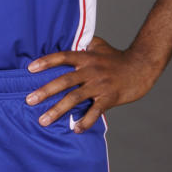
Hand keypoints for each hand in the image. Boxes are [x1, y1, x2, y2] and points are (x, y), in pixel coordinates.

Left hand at [26, 36, 161, 130]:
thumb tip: (67, 41)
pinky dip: (85, 121)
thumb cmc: (117, 58)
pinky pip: (95, 112)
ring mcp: (100, 85)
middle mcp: (91, 70)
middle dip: (45, 91)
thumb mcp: (100, 46)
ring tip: (43, 120)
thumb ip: (82, 44)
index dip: (46, 62)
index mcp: (87, 57)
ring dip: (57, 110)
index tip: (29, 69)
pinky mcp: (110, 98)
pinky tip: (75, 129)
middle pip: (64, 81)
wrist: (142, 67)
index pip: (63, 57)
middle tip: (29, 101)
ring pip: (75, 98)